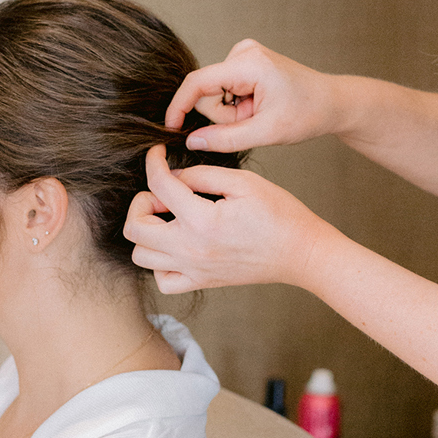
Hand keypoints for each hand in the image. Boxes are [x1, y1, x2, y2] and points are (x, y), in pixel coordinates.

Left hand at [123, 145, 334, 293]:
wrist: (302, 253)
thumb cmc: (279, 214)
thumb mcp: (244, 181)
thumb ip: (202, 175)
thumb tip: (173, 175)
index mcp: (201, 220)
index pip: (159, 186)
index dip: (154, 163)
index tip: (157, 155)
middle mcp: (190, 250)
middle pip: (135, 228)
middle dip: (142, 203)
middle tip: (164, 194)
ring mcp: (193, 270)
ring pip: (141, 255)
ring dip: (146, 233)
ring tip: (169, 219)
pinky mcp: (201, 282)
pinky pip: (161, 279)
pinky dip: (158, 262)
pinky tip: (173, 245)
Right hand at [165, 39, 338, 152]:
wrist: (333, 102)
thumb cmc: (307, 114)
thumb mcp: (266, 133)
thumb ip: (225, 138)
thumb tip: (191, 140)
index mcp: (248, 64)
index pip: (197, 84)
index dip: (179, 107)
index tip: (171, 128)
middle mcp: (243, 52)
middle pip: (207, 92)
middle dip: (224, 116)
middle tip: (253, 122)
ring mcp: (244, 55)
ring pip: (215, 94)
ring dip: (232, 113)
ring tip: (260, 115)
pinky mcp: (245, 62)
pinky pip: (225, 90)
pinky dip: (238, 106)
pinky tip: (260, 107)